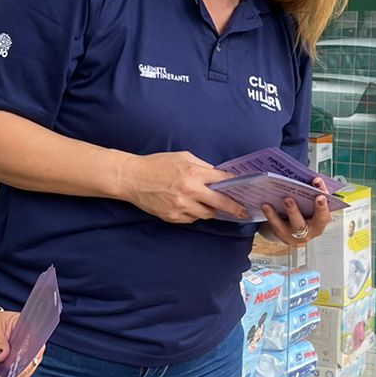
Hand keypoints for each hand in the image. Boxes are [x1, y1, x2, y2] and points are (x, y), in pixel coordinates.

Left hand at [0, 310, 45, 376]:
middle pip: (35, 356)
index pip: (36, 341)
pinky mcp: (20, 360)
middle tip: (11, 374)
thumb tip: (2, 356)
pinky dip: (14, 375)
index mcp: (27, 327)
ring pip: (29, 366)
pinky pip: (21, 370)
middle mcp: (30, 339)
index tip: (20, 362)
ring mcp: (26, 351)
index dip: (30, 353)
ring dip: (19, 373)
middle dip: (24, 367)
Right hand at [119, 151, 247, 223]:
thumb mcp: (182, 157)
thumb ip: (202, 166)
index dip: (234, 185)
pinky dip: (194, 213)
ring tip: (209, 205)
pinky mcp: (173, 217)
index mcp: (194, 173)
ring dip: (210, 210)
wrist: (132, 178)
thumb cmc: (156, 164)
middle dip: (234, 208)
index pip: (222, 180)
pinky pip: (191, 219)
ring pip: (206, 214)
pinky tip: (189, 205)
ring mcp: (181, 206)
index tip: (243, 189)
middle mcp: (190, 191)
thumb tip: (216, 175)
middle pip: (220, 203)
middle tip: (243, 212)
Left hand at [258, 178, 333, 248]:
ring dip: (288, 211)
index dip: (323, 206)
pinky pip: (276, 226)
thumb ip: (313, 194)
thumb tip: (309, 178)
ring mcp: (296, 235)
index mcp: (321, 222)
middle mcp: (310, 231)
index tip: (321, 195)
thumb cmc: (307, 213)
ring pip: (292, 225)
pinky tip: (266, 205)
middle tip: (290, 198)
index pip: (324, 214)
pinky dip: (271, 215)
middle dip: (299, 210)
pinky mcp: (283, 235)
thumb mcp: (313, 205)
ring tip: (284, 199)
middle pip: (309, 222)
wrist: (294, 231)